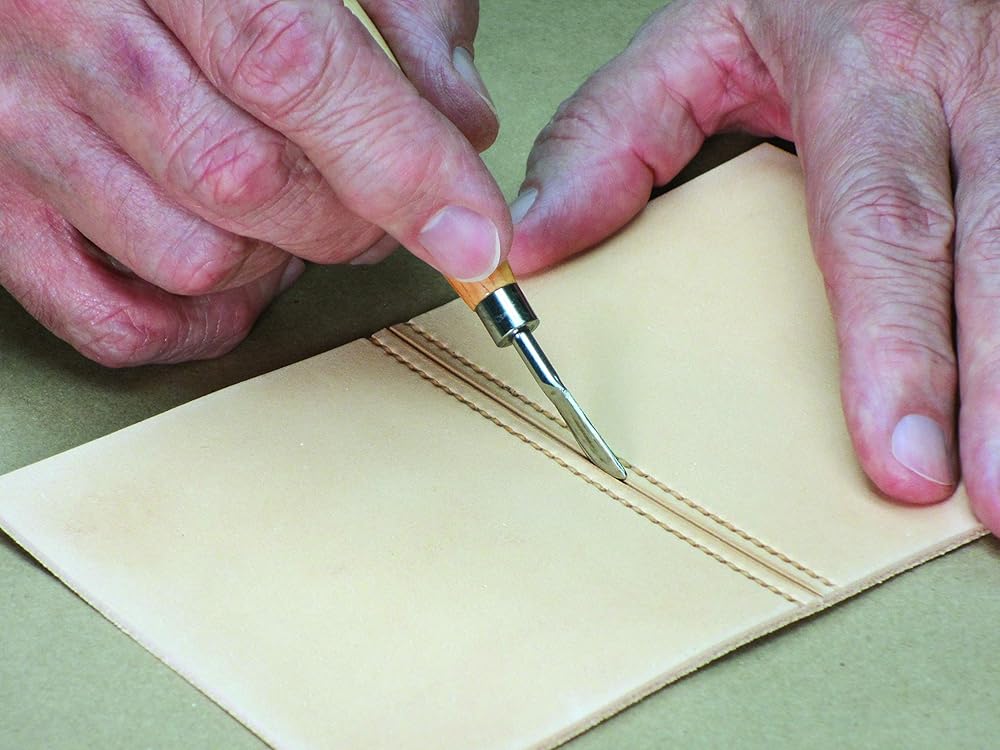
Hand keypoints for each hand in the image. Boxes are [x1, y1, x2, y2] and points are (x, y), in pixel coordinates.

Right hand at [0, 0, 507, 364]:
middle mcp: (65, 31)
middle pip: (251, 183)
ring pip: (197, 260)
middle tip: (381, 201)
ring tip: (290, 214)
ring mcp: (17, 129)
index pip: (294, 72)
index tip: (476, 236)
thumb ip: (401, 9)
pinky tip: (235, 273)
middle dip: (354, 218)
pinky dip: (202, 323)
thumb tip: (463, 124)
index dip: (402, 167)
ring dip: (279, 263)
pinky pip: (115, 321)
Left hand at [508, 0, 999, 533]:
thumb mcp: (697, 36)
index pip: (878, 224)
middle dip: (992, 385)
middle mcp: (968, 90)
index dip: (895, 345)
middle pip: (994, 251)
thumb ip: (614, 136)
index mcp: (869, 71)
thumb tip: (537, 241)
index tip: (898, 453)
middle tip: (987, 498)